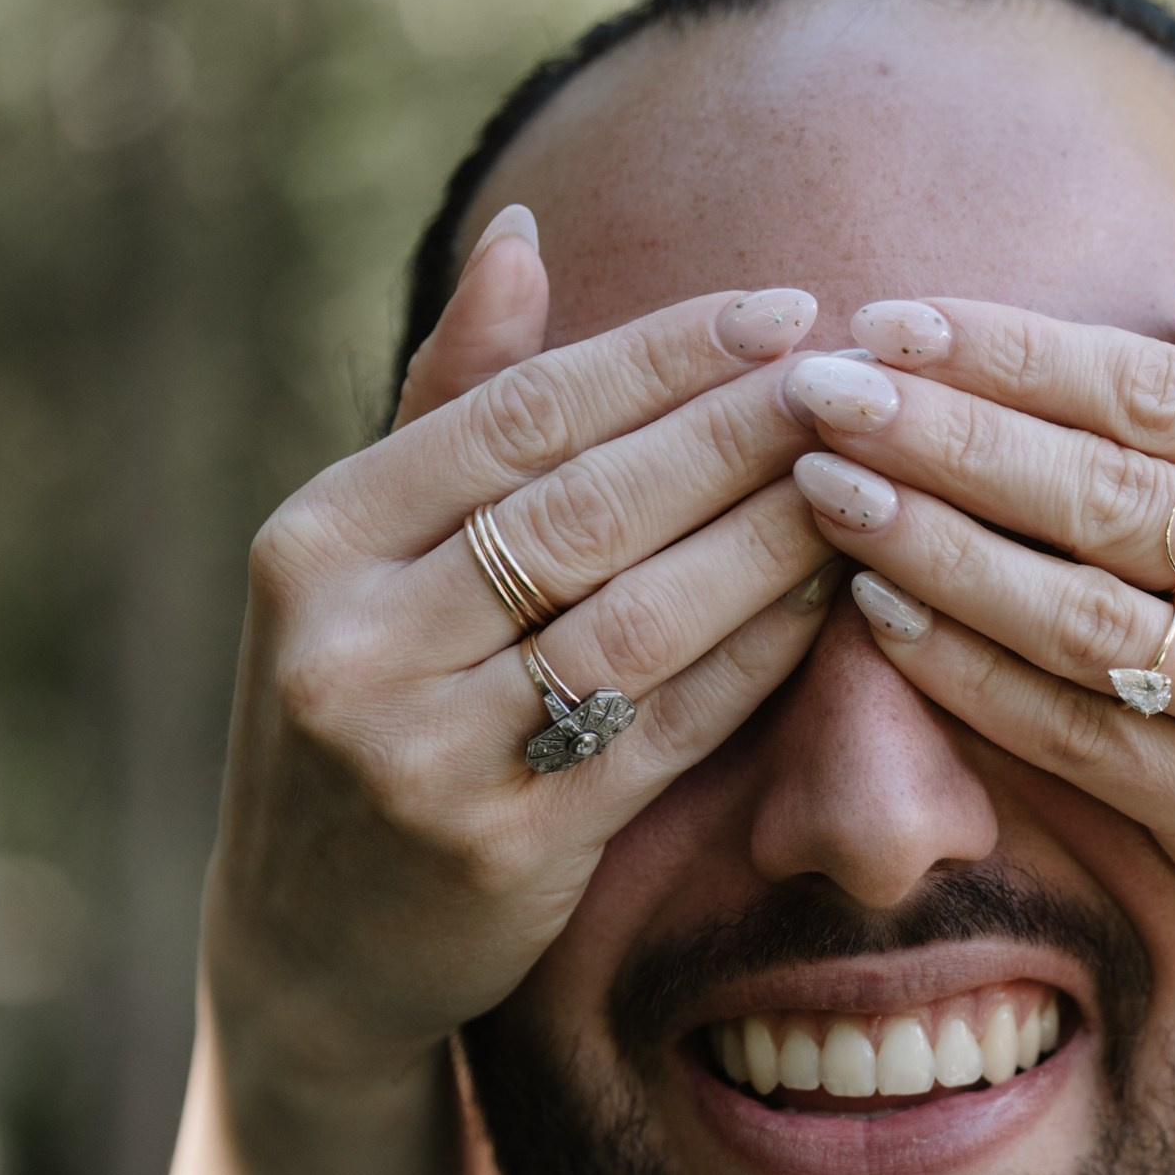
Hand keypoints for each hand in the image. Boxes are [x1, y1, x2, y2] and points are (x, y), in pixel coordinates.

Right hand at [210, 218, 831, 1080]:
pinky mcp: (507, 848)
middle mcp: (355, 644)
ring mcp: (427, 754)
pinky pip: (666, 725)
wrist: (309, 942)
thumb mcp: (361, 562)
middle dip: (738, 433)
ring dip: (771, 538)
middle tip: (855, 378)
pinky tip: (834, 597)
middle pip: (587, 507)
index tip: (783, 308)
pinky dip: (758, 654)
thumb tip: (522, 232)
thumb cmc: (362, 710)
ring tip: (865, 478)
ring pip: (640, 614)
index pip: (515, 417)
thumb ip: (448, 406)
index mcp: (315, 542)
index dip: (660, 356)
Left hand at [781, 263, 1174, 1174]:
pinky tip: (883, 618)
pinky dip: (974, 672)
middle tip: (820, 390)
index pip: (1165, 395)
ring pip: (1082, 612)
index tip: (894, 318)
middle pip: (1109, 493)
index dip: (1017, 352)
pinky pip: (1079, 731)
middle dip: (947, 434)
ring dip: (937, 547)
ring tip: (826, 491)